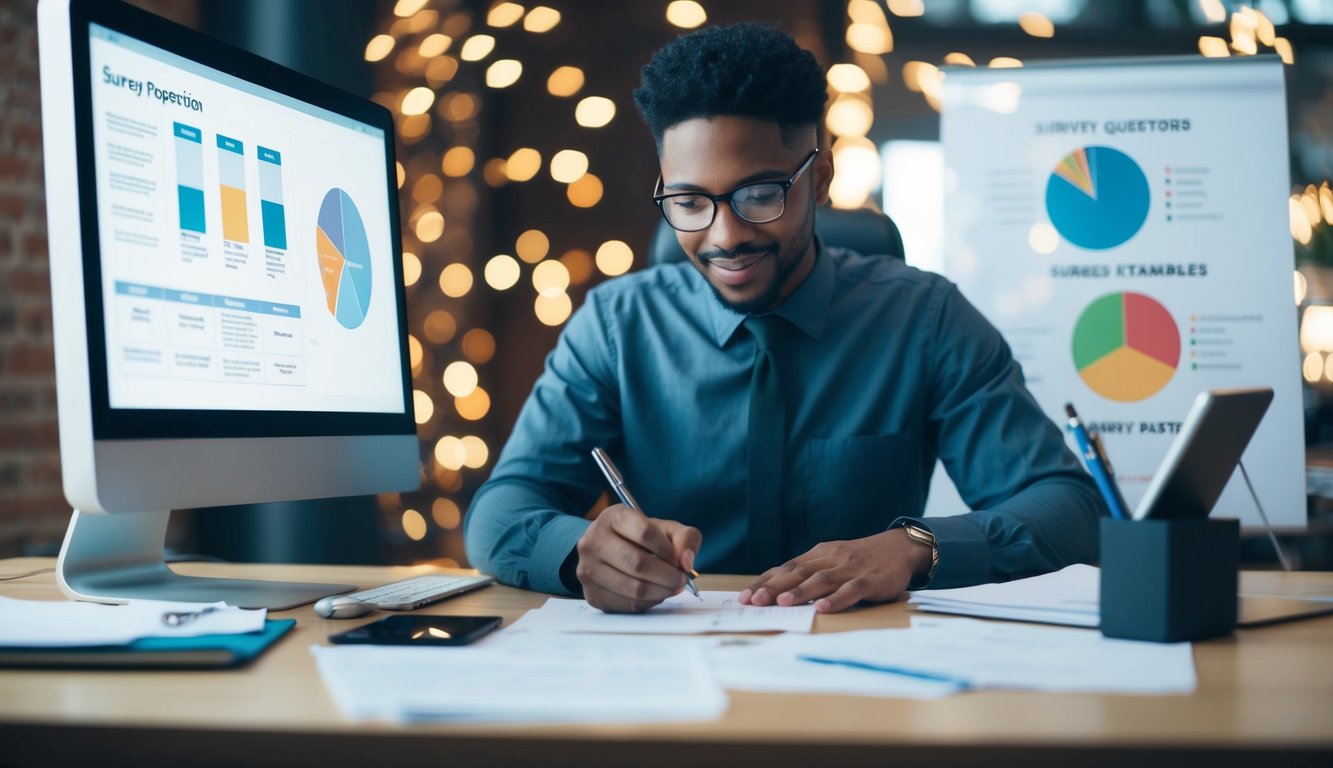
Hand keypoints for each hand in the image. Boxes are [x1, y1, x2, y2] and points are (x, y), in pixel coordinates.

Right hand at [574, 504, 701, 613]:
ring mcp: (588, 569)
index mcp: (613, 517)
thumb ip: (685, 538)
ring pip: (634, 588)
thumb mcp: (665, 529)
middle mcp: (594, 541)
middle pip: (638, 564)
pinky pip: (627, 605)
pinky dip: (649, 603)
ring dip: (661, 592)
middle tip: (681, 579)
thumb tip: (686, 563)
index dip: (669, 550)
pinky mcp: (592, 594)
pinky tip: (655, 594)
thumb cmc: (641, 539)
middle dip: (668, 575)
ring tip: (672, 587)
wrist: (610, 551)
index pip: (646, 533)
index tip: (679, 560)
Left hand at [737, 530, 929, 612]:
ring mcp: (850, 569)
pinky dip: (836, 599)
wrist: (899, 548)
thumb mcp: (833, 560)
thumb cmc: (860, 559)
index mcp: (819, 554)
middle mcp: (831, 559)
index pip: (786, 568)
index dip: (765, 582)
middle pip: (798, 573)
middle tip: (754, 601)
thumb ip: (810, 572)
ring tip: (782, 603)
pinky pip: (851, 590)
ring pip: (821, 580)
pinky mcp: (869, 581)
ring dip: (800, 592)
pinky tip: (823, 608)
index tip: (745, 596)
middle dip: (774, 588)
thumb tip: (778, 589)